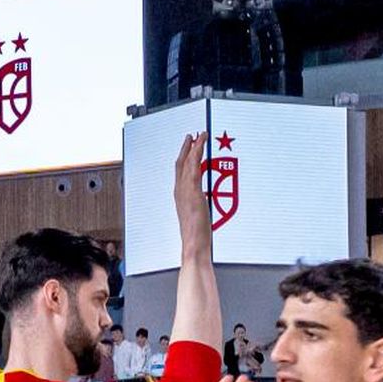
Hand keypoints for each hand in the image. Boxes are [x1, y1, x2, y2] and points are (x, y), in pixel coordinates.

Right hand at [173, 132, 212, 258]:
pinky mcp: (193, 192)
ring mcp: (185, 191)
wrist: (193, 246)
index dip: (184, 158)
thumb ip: (198, 206)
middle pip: (181, 164)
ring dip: (193, 146)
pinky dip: (197, 153)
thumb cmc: (196, 237)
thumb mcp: (196, 217)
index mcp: (180, 197)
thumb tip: (202, 203)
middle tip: (192, 136)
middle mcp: (180, 191)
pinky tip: (200, 145)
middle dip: (186, 148)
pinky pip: (194, 167)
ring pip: (187, 162)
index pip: (180, 173)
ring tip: (199, 136)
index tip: (189, 148)